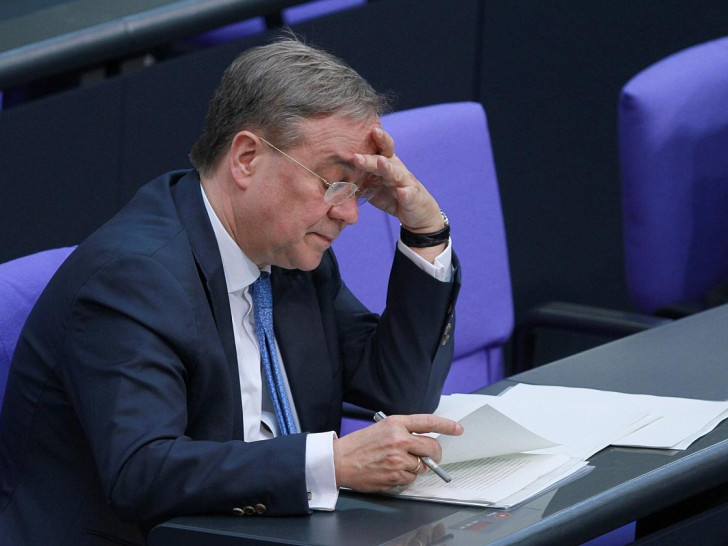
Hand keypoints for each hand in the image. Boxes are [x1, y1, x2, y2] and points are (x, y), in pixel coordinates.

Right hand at [332, 414, 462, 491]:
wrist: (340, 461)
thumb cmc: (359, 445)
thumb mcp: (382, 428)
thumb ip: (404, 432)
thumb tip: (424, 442)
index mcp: (396, 423)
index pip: (428, 422)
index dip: (446, 425)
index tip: (458, 429)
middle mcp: (399, 439)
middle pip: (432, 447)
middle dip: (434, 454)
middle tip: (430, 456)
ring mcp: (398, 459)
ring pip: (422, 465)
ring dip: (415, 467)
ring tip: (396, 463)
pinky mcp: (395, 475)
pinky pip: (411, 479)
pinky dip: (405, 477)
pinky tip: (391, 471)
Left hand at [354, 127, 443, 233]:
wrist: (418, 213)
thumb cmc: (392, 196)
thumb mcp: (372, 187)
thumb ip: (357, 180)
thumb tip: (332, 178)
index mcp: (386, 164)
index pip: (380, 148)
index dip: (375, 138)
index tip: (364, 130)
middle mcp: (397, 169)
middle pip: (384, 159)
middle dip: (370, 158)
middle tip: (356, 156)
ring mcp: (406, 183)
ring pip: (396, 173)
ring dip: (388, 168)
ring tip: (381, 163)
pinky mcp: (413, 198)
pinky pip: (409, 195)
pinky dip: (406, 194)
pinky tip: (402, 193)